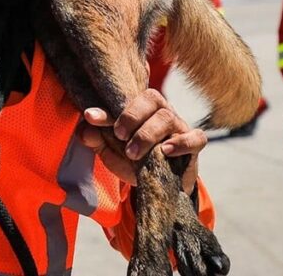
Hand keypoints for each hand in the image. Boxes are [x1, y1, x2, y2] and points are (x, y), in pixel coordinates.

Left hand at [80, 89, 206, 194]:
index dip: (108, 108)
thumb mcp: (111, 150)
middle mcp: (161, 111)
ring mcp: (179, 126)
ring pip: (167, 117)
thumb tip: (85, 130)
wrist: (158, 185)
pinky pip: (196, 138)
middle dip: (131, 116)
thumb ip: (97, 139)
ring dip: (147, 134)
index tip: (91, 117)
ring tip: (133, 152)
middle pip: (152, 98)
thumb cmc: (134, 159)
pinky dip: (182, 142)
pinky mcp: (194, 145)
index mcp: (140, 106)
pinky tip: (166, 151)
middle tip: (118, 136)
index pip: (126, 97)